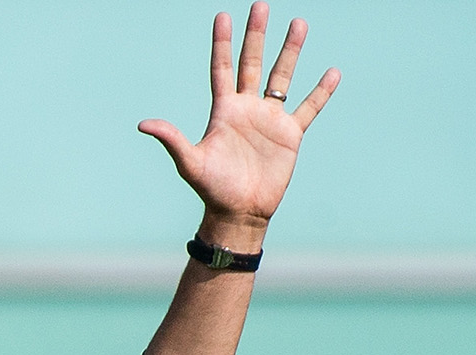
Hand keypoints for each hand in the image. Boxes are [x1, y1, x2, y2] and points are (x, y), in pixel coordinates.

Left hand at [138, 3, 339, 244]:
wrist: (239, 212)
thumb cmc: (212, 189)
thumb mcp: (190, 162)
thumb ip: (172, 139)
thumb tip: (143, 124)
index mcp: (223, 111)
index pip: (222, 68)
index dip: (222, 43)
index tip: (223, 16)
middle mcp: (247, 109)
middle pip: (252, 63)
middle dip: (256, 35)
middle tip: (260, 5)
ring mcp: (269, 119)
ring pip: (281, 77)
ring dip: (290, 52)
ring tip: (299, 23)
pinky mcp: (290, 134)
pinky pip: (308, 108)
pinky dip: (321, 92)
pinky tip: (332, 72)